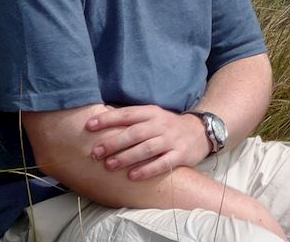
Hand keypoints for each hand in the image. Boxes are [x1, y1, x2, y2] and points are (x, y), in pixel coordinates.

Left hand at [84, 105, 209, 180]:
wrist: (199, 132)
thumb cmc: (167, 126)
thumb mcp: (152, 116)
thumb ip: (131, 120)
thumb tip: (99, 123)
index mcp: (151, 113)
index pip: (127, 114)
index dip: (107, 119)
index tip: (89, 126)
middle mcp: (161, 125)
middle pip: (134, 133)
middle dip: (113, 143)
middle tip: (95, 153)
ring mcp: (171, 140)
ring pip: (147, 148)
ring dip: (127, 157)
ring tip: (109, 165)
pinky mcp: (180, 155)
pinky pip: (162, 163)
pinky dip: (147, 170)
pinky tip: (133, 176)